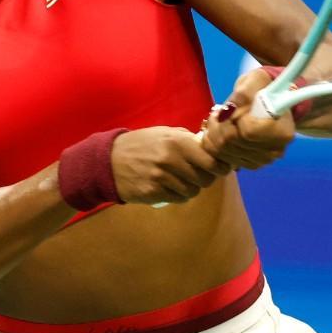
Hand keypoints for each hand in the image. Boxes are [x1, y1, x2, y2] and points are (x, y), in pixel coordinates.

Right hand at [110, 127, 232, 204]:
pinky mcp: (153, 193)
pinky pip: (178, 199)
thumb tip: (213, 148)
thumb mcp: (164, 133)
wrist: (110, 160)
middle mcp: (171, 160)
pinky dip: (178, 195)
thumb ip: (188, 140)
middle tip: (199, 174)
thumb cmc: (142, 144)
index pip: (212, 160)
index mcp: (177, 142)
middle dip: (206, 178)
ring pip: (193, 191)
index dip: (221, 166)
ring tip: (180, 179)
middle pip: (205, 179)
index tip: (221, 168)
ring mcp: (161, 178)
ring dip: (191, 187)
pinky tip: (169, 186)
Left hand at [200, 68, 294, 169]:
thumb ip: (243, 94)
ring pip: (223, 151)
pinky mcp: (250, 164)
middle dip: (219, 124)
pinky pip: (221, 158)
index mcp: (282, 131)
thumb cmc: (263, 88)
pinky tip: (219, 130)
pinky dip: (213, 143)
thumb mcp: (255, 80)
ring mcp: (263, 160)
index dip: (234, 118)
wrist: (269, 101)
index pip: (247, 131)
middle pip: (232, 142)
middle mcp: (275, 151)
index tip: (232, 106)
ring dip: (213, 133)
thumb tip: (230, 112)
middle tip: (218, 112)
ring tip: (218, 119)